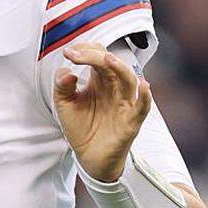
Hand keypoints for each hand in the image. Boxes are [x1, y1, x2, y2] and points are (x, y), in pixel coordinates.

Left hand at [53, 41, 152, 181]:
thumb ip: (62, 87)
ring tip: (107, 58)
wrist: (89, 157)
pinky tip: (144, 86)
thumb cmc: (81, 127)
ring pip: (129, 80)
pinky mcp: (130, 122)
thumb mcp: (64, 104)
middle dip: (95, 56)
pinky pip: (142, 108)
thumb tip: (66, 72)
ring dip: (120, 68)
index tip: (68, 53)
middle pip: (111, 64)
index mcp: (99, 80)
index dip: (84, 51)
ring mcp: (124, 104)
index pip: (98, 56)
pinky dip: (145, 97)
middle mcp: (114, 88)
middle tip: (76, 55)